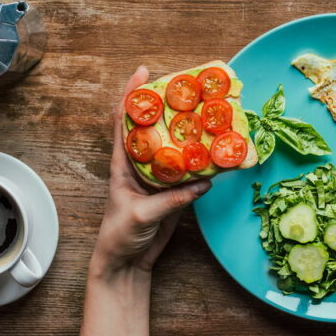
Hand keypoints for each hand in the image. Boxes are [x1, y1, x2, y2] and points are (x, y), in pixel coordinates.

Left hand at [91, 65, 210, 274]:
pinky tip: (217, 151)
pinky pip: (190, 170)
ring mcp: (158, 176)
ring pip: (174, 145)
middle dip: (168, 104)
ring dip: (188, 130)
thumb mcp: (141, 215)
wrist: (125, 263)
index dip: (131, 95)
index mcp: (123, 163)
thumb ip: (170, 200)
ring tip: (206, 111)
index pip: (123, 121)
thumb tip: (202, 183)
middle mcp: (140, 164)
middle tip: (187, 87)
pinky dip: (202, 160)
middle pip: (153, 126)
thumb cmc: (119, 236)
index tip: (144, 72)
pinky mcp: (174, 191)